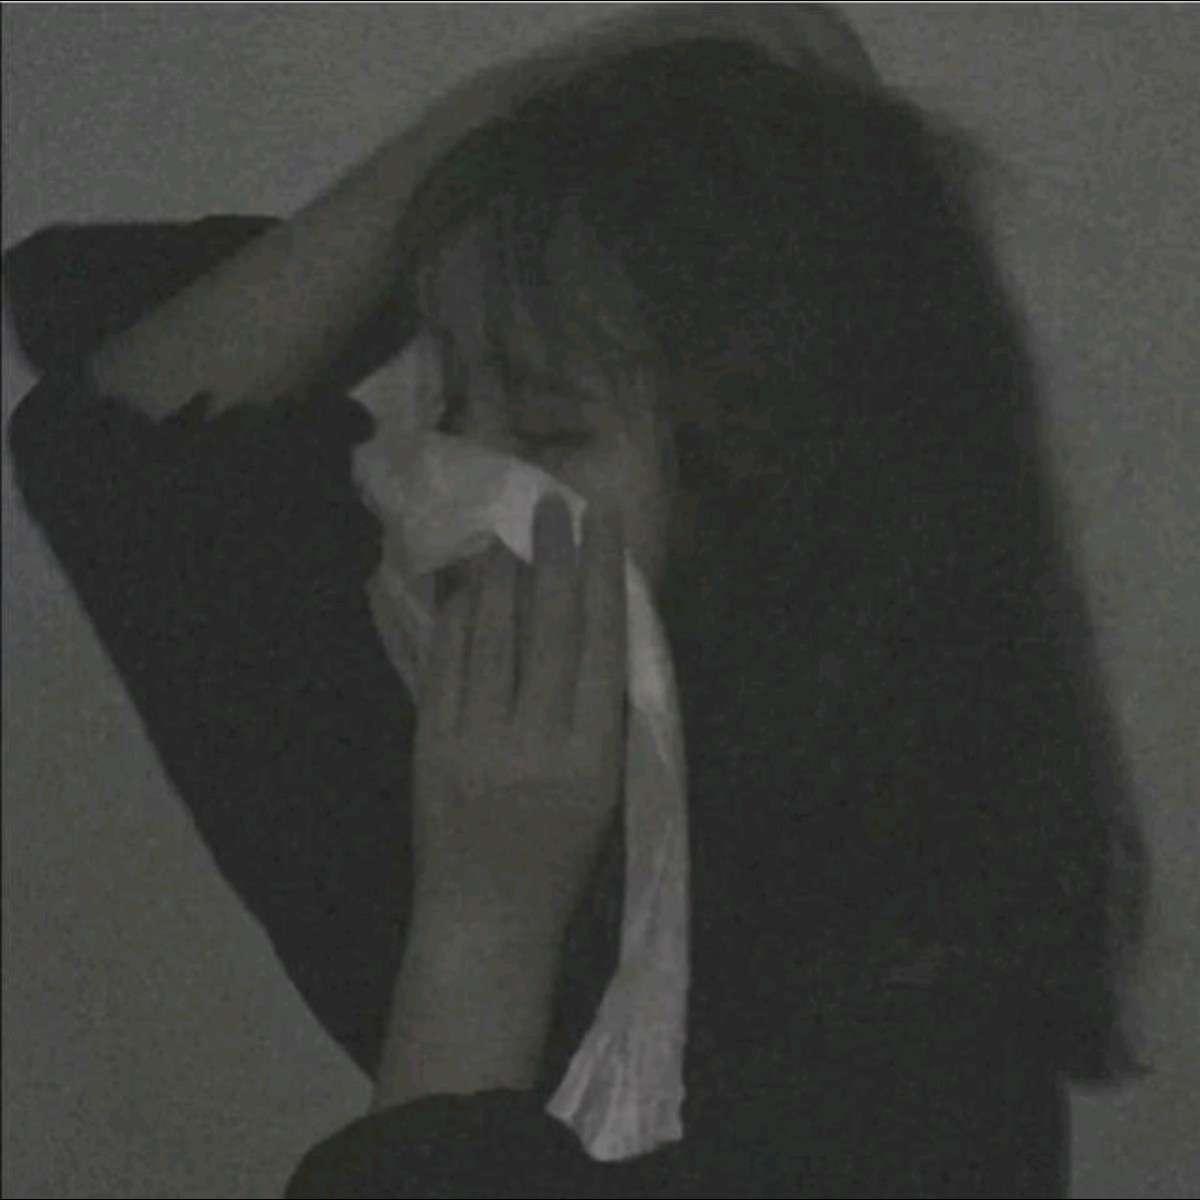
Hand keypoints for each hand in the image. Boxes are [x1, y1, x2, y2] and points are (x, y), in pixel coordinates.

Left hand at [410, 497, 627, 928]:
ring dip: (501, 577)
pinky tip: (467, 584)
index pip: (600, 644)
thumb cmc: (563, 860)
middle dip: (553, 560)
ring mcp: (474, 742)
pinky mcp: (429, 745)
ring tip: (509, 531)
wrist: (486, 919)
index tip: (604, 524)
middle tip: (554, 505)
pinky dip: (457, 618)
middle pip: (547, 629)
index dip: (604, 576)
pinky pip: (445, 665)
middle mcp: (533, 743)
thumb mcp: (606, 791)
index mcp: (591, 758)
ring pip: (490, 638)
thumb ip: (603, 714)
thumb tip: (595, 627)